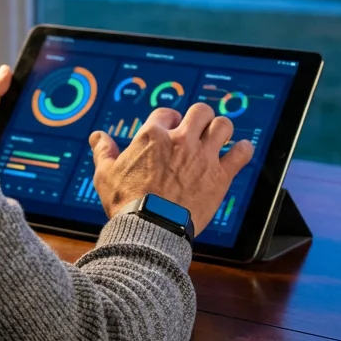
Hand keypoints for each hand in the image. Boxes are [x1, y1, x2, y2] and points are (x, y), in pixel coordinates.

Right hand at [88, 103, 254, 236]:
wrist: (151, 228)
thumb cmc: (127, 203)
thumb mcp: (106, 175)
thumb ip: (103, 152)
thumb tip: (98, 137)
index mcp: (154, 136)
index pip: (167, 113)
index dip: (169, 119)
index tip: (170, 129)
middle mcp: (181, 141)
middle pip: (200, 112)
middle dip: (199, 117)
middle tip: (198, 128)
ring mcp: (203, 157)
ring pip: (223, 126)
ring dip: (222, 128)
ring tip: (219, 135)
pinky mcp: (219, 176)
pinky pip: (241, 154)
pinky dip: (243, 150)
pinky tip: (241, 150)